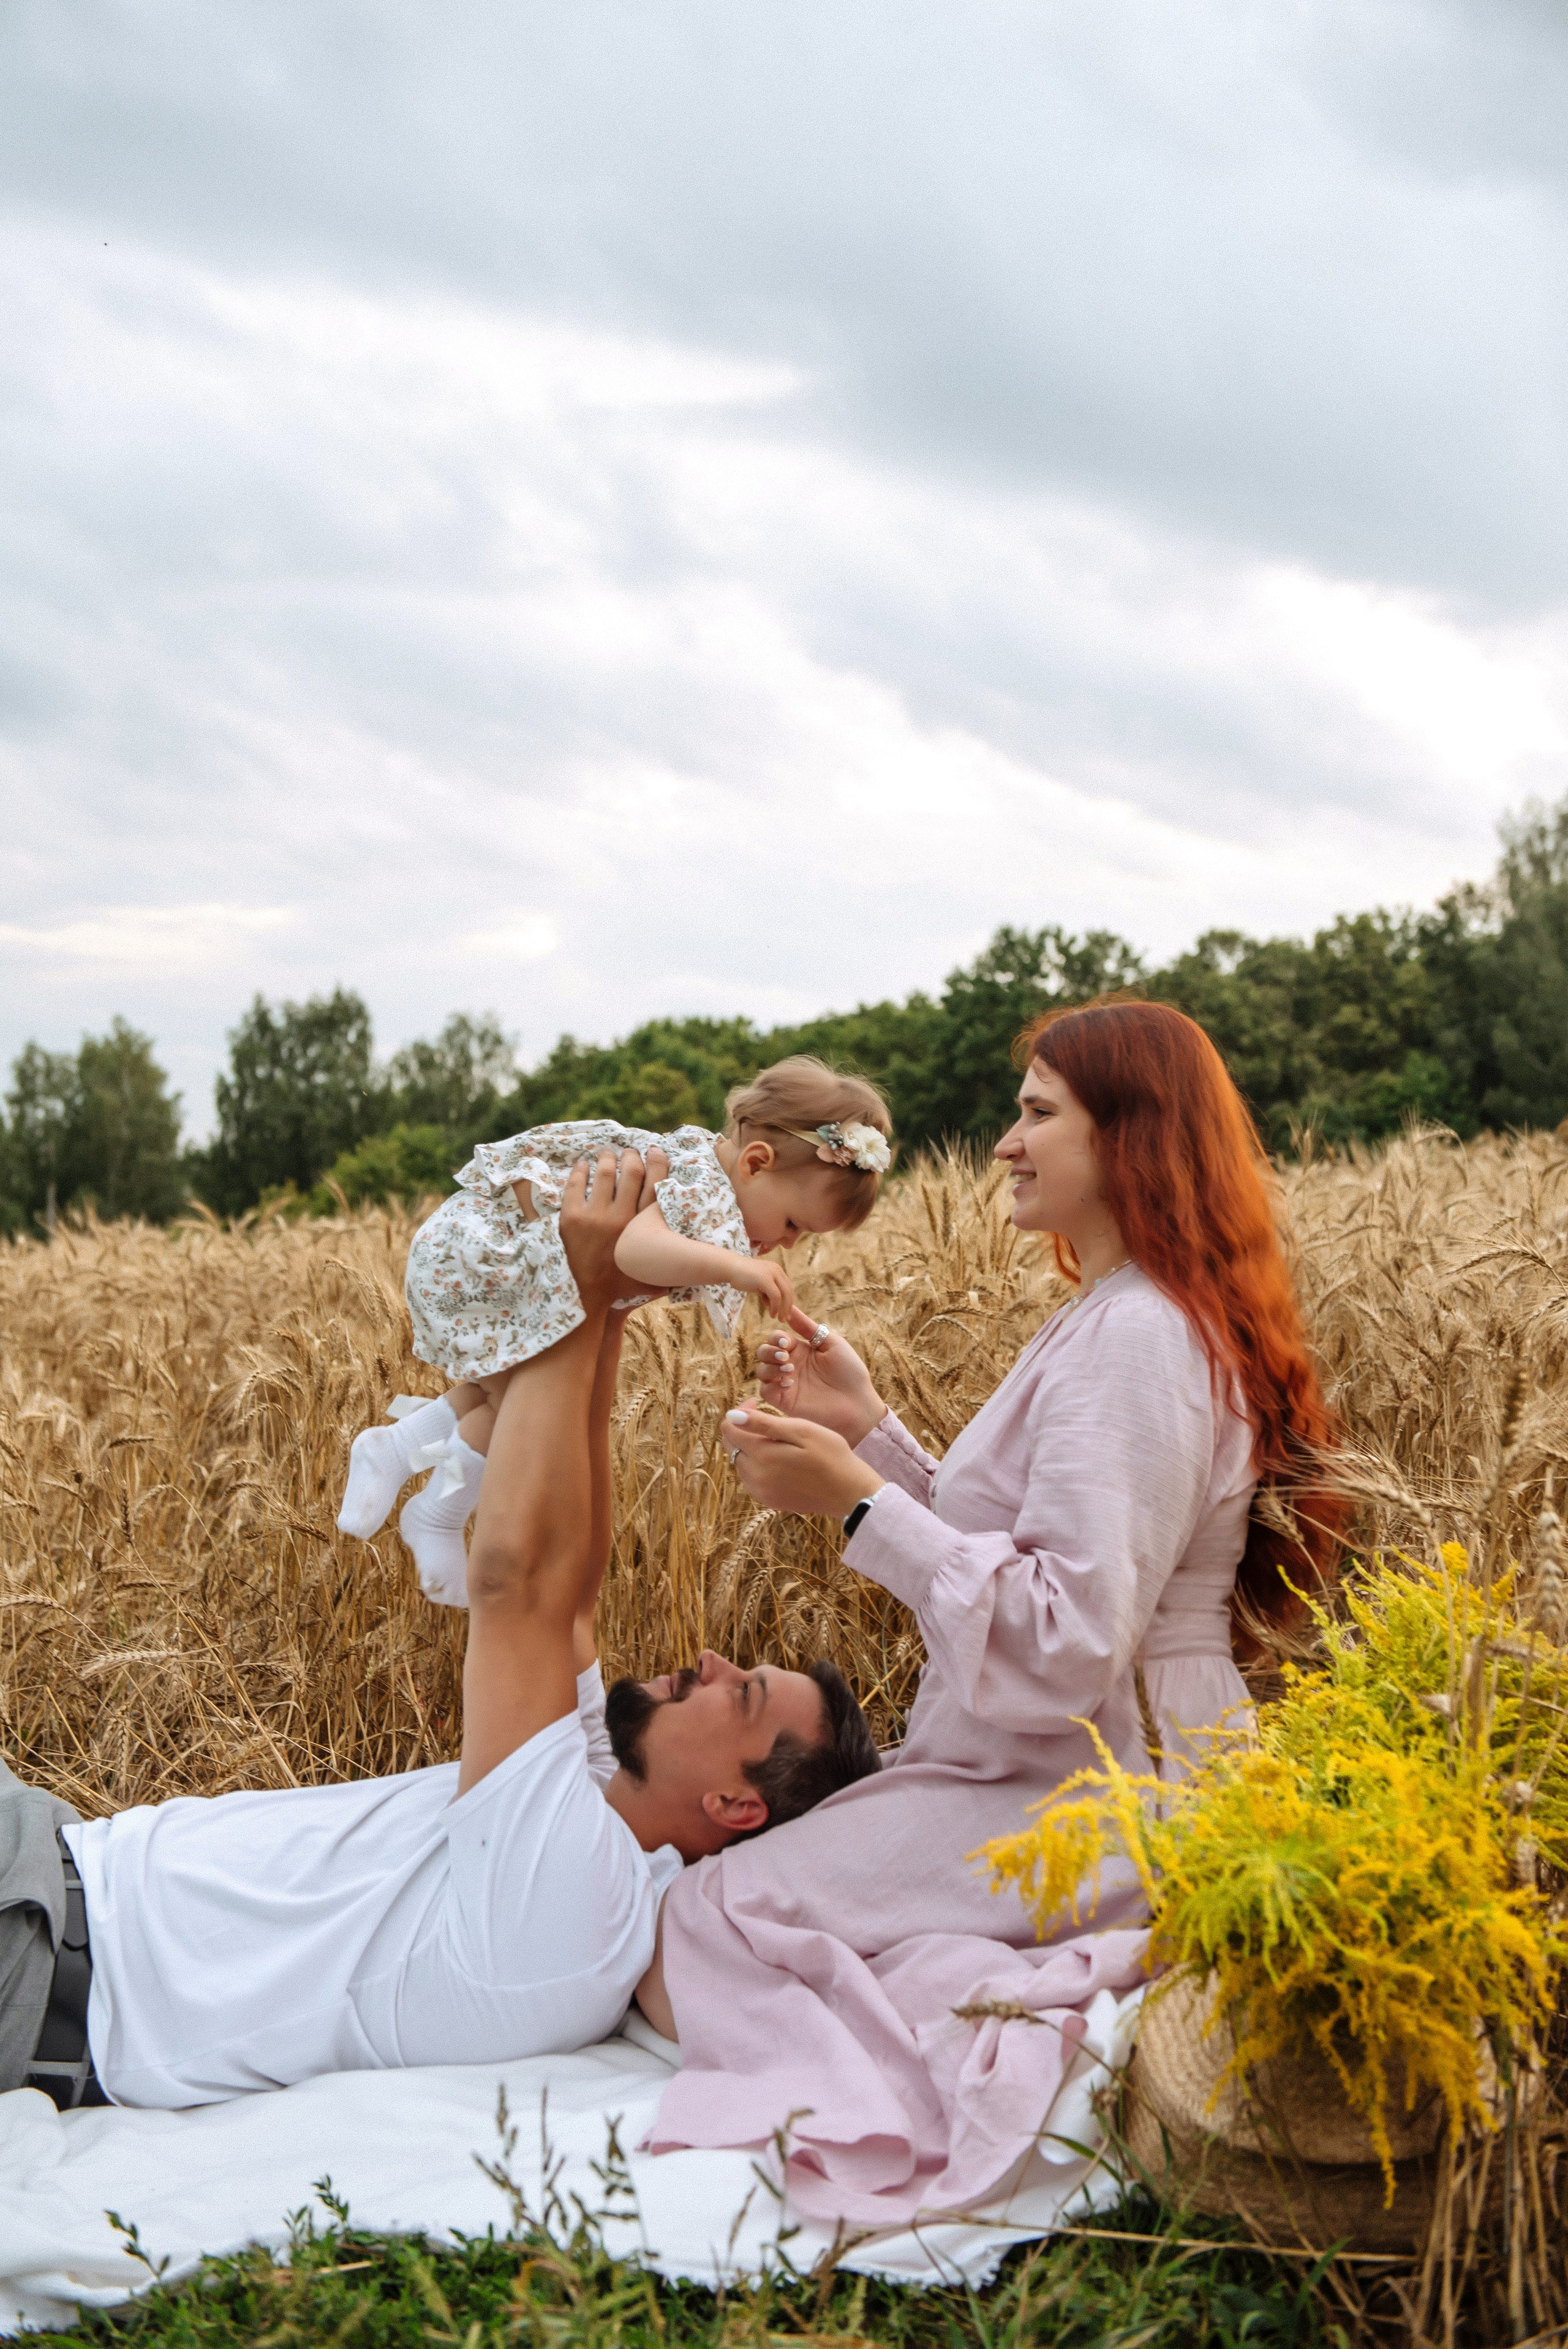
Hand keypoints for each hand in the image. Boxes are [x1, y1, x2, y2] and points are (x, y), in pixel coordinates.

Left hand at [560, 1149, 665, 1313]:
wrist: (588, 1299)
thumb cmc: (624, 1288)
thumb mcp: (657, 1275)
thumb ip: (679, 1266)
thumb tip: (709, 1259)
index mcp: (644, 1228)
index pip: (655, 1183)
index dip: (657, 1162)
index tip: (655, 1150)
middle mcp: (621, 1218)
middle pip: (631, 1172)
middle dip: (631, 1156)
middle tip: (629, 1151)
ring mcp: (594, 1217)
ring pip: (603, 1174)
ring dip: (607, 1158)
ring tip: (607, 1153)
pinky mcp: (570, 1219)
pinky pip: (575, 1186)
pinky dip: (580, 1171)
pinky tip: (583, 1164)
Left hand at [720, 1408, 881, 1518]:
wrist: (849, 1492)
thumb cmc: (831, 1454)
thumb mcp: (801, 1430)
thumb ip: (763, 1423)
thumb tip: (731, 1415)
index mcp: (762, 1456)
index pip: (729, 1429)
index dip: (739, 1412)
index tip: (756, 1404)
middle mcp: (755, 1477)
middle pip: (731, 1446)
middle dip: (741, 1428)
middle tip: (764, 1419)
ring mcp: (761, 1491)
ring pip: (740, 1462)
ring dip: (749, 1447)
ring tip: (774, 1439)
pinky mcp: (769, 1500)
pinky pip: (751, 1478)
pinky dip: (757, 1464)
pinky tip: (777, 1458)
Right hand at [743, 1260, 796, 1320]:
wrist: (729, 1268)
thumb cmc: (741, 1277)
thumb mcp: (758, 1283)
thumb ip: (767, 1291)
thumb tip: (772, 1305)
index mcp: (776, 1270)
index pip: (787, 1287)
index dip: (788, 1301)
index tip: (786, 1313)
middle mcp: (777, 1270)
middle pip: (789, 1291)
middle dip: (788, 1307)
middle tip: (785, 1319)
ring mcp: (772, 1273)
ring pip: (785, 1294)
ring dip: (783, 1309)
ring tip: (779, 1318)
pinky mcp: (765, 1279)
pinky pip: (776, 1296)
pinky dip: (775, 1307)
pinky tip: (771, 1314)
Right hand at [755, 1305, 885, 1445]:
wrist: (858, 1404)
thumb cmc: (850, 1372)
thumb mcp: (831, 1343)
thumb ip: (808, 1327)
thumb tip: (790, 1307)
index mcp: (799, 1350)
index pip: (775, 1338)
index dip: (776, 1337)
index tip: (787, 1342)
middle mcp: (789, 1366)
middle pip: (762, 1352)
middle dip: (769, 1351)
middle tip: (786, 1356)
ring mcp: (785, 1384)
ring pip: (761, 1371)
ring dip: (770, 1367)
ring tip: (790, 1370)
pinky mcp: (784, 1402)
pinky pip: (765, 1391)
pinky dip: (771, 1385)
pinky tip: (789, 1383)